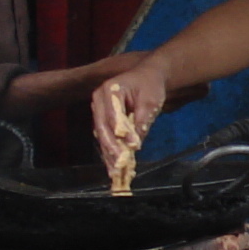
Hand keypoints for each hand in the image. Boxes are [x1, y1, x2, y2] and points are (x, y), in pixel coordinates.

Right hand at [93, 56, 170, 173]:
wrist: (148, 77)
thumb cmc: (150, 86)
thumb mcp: (150, 102)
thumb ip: (141, 121)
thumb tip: (134, 145)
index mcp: (110, 90)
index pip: (113, 115)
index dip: (122, 132)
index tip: (132, 146)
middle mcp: (99, 100)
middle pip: (102, 127)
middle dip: (110, 148)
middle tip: (119, 164)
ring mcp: (98, 110)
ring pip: (101, 135)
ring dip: (108, 154)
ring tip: (115, 172)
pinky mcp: (102, 119)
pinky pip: (105, 137)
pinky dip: (110, 151)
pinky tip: (114, 166)